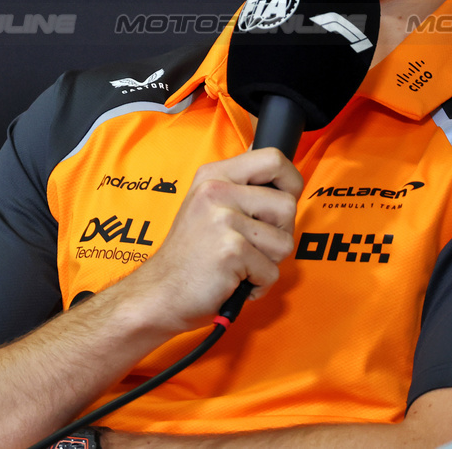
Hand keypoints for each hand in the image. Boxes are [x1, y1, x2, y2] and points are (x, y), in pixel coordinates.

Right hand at [116, 147, 302, 334]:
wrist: (161, 292)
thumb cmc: (191, 254)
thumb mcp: (207, 204)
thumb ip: (240, 185)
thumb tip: (273, 159)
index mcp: (214, 175)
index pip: (273, 159)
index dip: (290, 182)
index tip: (280, 203)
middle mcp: (216, 190)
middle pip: (288, 204)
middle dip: (280, 233)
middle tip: (251, 245)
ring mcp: (223, 220)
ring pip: (285, 242)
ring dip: (268, 262)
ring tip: (239, 263)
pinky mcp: (231, 250)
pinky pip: (272, 271)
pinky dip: (258, 284)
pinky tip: (233, 280)